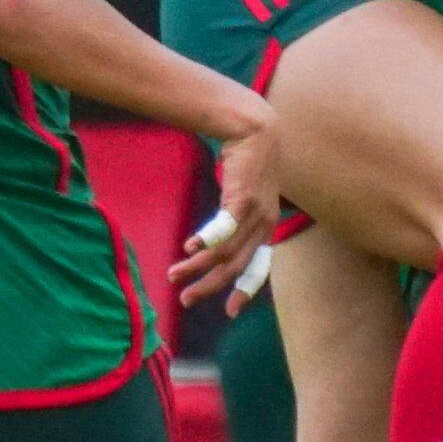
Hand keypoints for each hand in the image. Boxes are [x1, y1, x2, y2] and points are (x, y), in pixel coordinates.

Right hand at [177, 122, 287, 307]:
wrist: (255, 130)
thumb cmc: (247, 164)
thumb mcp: (245, 197)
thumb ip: (235, 220)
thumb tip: (215, 241)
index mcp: (267, 227)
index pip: (258, 267)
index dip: (245, 290)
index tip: (229, 312)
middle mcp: (265, 223)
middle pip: (236, 265)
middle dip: (210, 286)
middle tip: (186, 300)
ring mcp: (255, 211)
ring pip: (225, 250)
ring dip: (197, 265)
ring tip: (175, 274)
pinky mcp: (242, 197)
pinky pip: (223, 227)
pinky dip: (205, 240)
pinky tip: (189, 248)